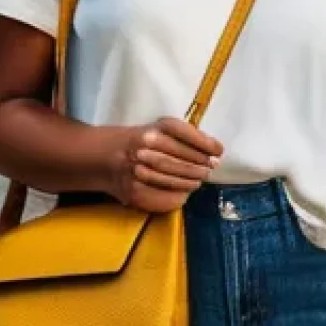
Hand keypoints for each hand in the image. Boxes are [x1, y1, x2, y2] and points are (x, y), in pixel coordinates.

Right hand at [105, 117, 223, 213]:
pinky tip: (184, 194)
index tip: (218, 151)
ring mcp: (138, 169)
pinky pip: (159, 197)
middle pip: (180, 159)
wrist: (106, 156)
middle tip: (211, 169)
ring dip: (190, 181)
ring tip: (200, 180)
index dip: (204, 143)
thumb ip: (184, 136)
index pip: (184, 133)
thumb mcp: (160, 129)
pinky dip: (176, 197)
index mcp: (156, 128)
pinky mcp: (132, 190)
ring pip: (172, 178)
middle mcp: (146, 146)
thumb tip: (213, 149)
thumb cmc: (142, 140)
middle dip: (200, 165)